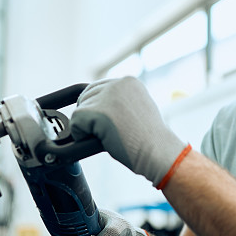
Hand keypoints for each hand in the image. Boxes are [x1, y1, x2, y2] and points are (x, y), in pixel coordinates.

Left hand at [71, 77, 186, 185]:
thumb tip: (97, 105)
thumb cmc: (150, 140)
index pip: (98, 88)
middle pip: (86, 96)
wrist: (160, 153)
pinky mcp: (99, 112)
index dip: (97, 108)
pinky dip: (81, 134)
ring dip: (88, 126)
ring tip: (109, 137)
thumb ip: (120, 102)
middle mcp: (118, 84)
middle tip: (106, 133)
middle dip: (90, 116)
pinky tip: (100, 141)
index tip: (107, 123)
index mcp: (129, 81)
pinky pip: (76, 122)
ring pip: (80, 110)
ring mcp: (108, 97)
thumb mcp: (138, 110)